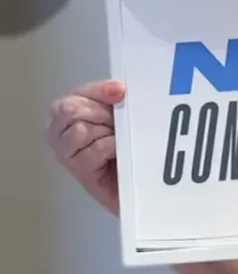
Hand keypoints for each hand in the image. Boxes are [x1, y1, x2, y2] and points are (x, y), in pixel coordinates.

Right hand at [46, 79, 124, 214]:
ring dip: (106, 132)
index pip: (78, 93)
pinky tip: (118, 154)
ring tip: (119, 141)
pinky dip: (110, 147)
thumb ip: (115, 99)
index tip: (121, 92)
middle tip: (118, 124)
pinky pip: (94, 149)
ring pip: (80, 128)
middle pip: (70, 109)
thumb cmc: (129, 146)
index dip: (99, 90)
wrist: (141, 183)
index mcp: (70, 112)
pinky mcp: (79, 172)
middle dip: (101, 114)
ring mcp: (65, 152)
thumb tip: (119, 90)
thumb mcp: (122, 115)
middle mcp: (60, 131)